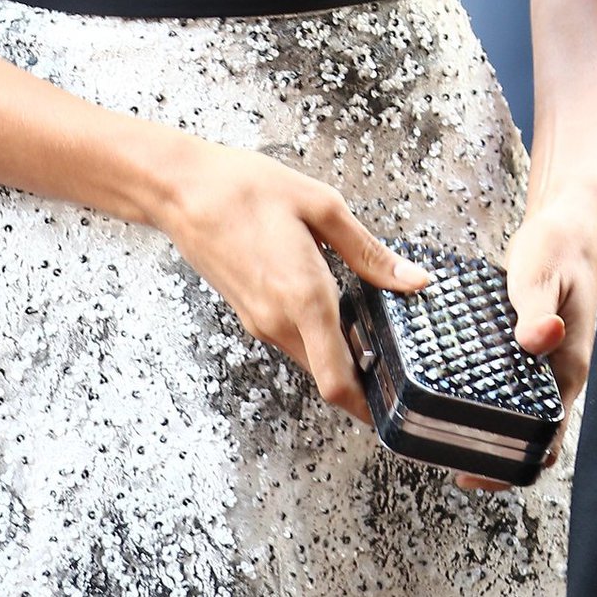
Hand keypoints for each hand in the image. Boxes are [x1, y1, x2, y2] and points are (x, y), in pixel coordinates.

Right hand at [155, 140, 427, 423]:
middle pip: (328, 376)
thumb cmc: (246, 189)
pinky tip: (325, 295)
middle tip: (392, 350)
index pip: (338, 384)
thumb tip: (413, 280)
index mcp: (303, 298)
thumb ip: (368, 252)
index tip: (395, 406)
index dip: (369, 407)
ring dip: (337, 350)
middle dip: (361, 373)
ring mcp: (259, 321)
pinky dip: (314, 332)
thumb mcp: (320, 206)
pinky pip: (290, 337)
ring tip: (363, 315)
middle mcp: (278, 322)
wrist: (183, 189)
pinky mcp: (247, 312)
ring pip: (309, 357)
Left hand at [453, 189, 596, 491]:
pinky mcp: (519, 343)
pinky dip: (473, 383)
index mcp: (566, 369)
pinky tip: (441, 376)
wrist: (567, 225)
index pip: (546, 440)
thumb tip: (538, 338)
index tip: (471, 474)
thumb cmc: (561, 248)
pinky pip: (498, 375)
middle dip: (484, 449)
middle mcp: (553, 373)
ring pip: (507, 406)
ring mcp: (537, 360)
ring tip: (430, 420)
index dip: (511, 466)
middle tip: (437, 450)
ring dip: (476, 419)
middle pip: (522, 433)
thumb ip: (539, 306)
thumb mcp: (546, 273)